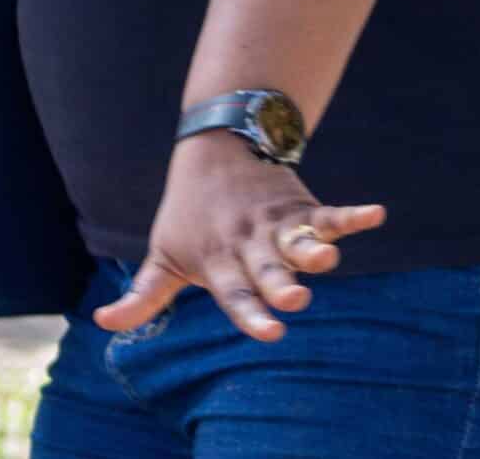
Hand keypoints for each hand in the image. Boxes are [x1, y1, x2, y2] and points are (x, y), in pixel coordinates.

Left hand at [95, 130, 384, 342]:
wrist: (214, 147)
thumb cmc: (188, 215)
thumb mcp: (163, 254)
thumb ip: (143, 296)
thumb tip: (103, 322)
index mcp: (220, 262)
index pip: (235, 294)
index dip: (252, 313)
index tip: (272, 333)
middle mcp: (251, 245)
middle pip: (268, 268)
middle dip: (282, 283)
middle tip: (296, 297)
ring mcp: (278, 224)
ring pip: (298, 240)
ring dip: (313, 249)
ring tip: (328, 259)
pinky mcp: (302, 208)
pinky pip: (330, 213)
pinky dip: (353, 215)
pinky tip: (377, 214)